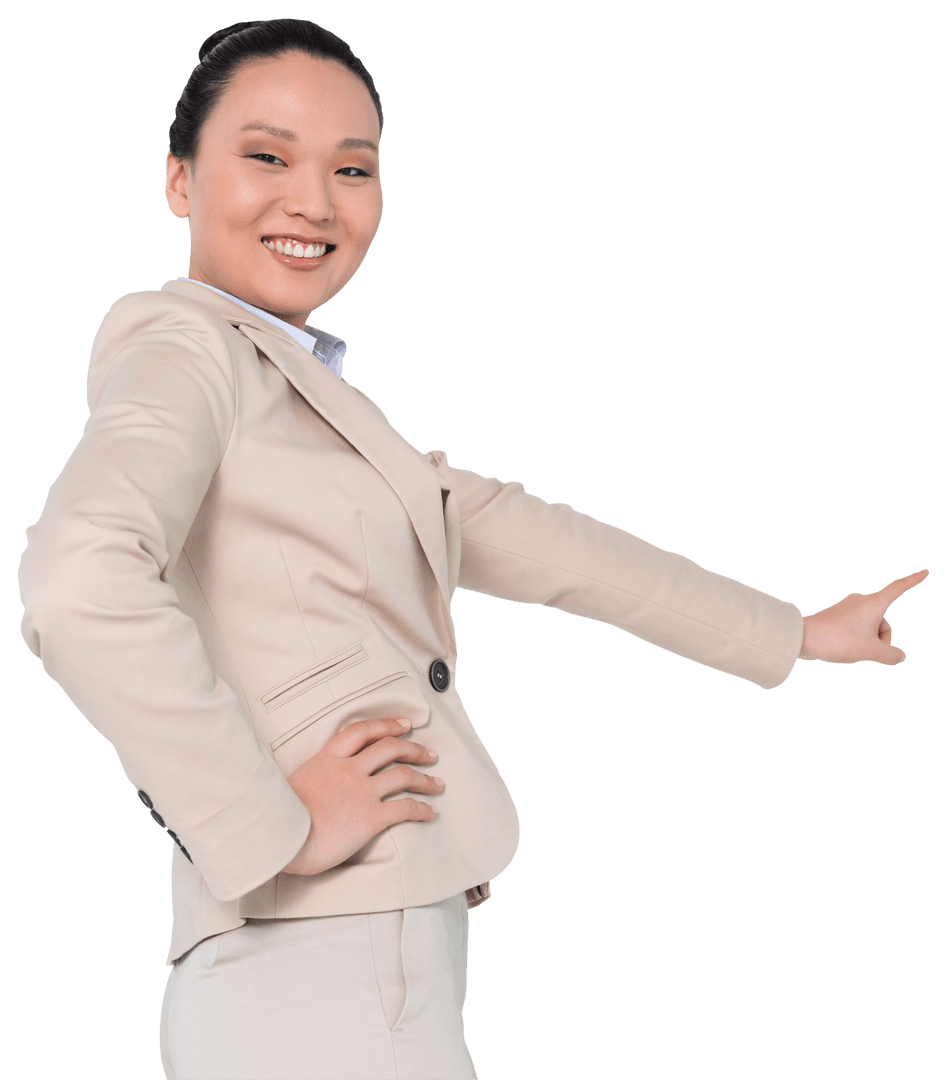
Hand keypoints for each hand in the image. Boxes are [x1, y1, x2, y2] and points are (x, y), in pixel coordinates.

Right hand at [281, 717, 441, 875]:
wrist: (278, 839)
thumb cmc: (278, 816)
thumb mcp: (292, 782)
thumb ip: (313, 775)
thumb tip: (315, 778)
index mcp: (328, 757)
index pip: (363, 730)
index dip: (387, 724)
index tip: (404, 724)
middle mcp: (349, 769)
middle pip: (391, 748)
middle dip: (415, 749)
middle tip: (430, 754)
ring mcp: (361, 791)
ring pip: (403, 775)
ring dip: (426, 779)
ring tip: (438, 784)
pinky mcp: (370, 817)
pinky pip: (405, 808)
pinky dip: (422, 809)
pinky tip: (430, 812)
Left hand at [799, 569, 928, 665]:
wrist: (802, 637)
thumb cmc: (838, 640)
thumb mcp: (871, 652)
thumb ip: (891, 655)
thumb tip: (897, 656)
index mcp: (874, 603)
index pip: (899, 588)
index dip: (913, 581)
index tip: (925, 572)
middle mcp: (861, 601)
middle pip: (883, 624)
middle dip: (879, 641)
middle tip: (863, 650)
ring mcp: (848, 608)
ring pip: (869, 630)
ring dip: (866, 643)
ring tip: (847, 649)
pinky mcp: (837, 616)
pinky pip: (855, 631)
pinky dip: (854, 642)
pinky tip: (840, 648)